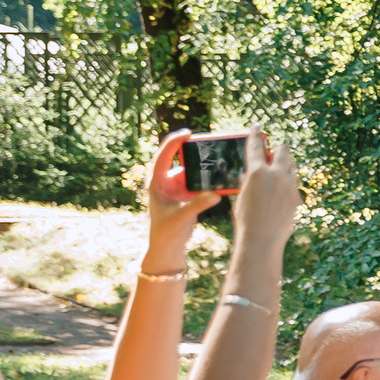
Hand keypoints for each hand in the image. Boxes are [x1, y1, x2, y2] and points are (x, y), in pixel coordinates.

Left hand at [144, 131, 222, 261]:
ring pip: (192, 170)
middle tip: (211, 142)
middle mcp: (166, 181)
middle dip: (195, 150)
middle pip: (181, 159)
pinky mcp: (187, 193)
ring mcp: (177, 187)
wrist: (167, 246)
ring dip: (205, 165)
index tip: (188, 133)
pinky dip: (209, 178)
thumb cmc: (166, 232)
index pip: (164, 155)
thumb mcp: (182, 217)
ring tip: (220, 157)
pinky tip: (223, 175)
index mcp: (157, 182)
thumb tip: (215, 194)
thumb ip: (198, 205)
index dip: (174, 142)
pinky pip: (199, 181)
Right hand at [229, 130, 301, 251]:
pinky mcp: (298, 197)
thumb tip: (248, 174)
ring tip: (276, 173)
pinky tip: (281, 191)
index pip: (255, 146)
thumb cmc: (246, 219)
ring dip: (285, 166)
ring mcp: (290, 185)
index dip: (255, 134)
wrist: (262, 239)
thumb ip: (247, 181)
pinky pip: (294, 183)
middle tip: (271, 153)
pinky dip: (288, 183)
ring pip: (292, 166)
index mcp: (257, 172)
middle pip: (283, 150)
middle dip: (278, 149)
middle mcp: (276, 175)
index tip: (257, 127)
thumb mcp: (242, 196)